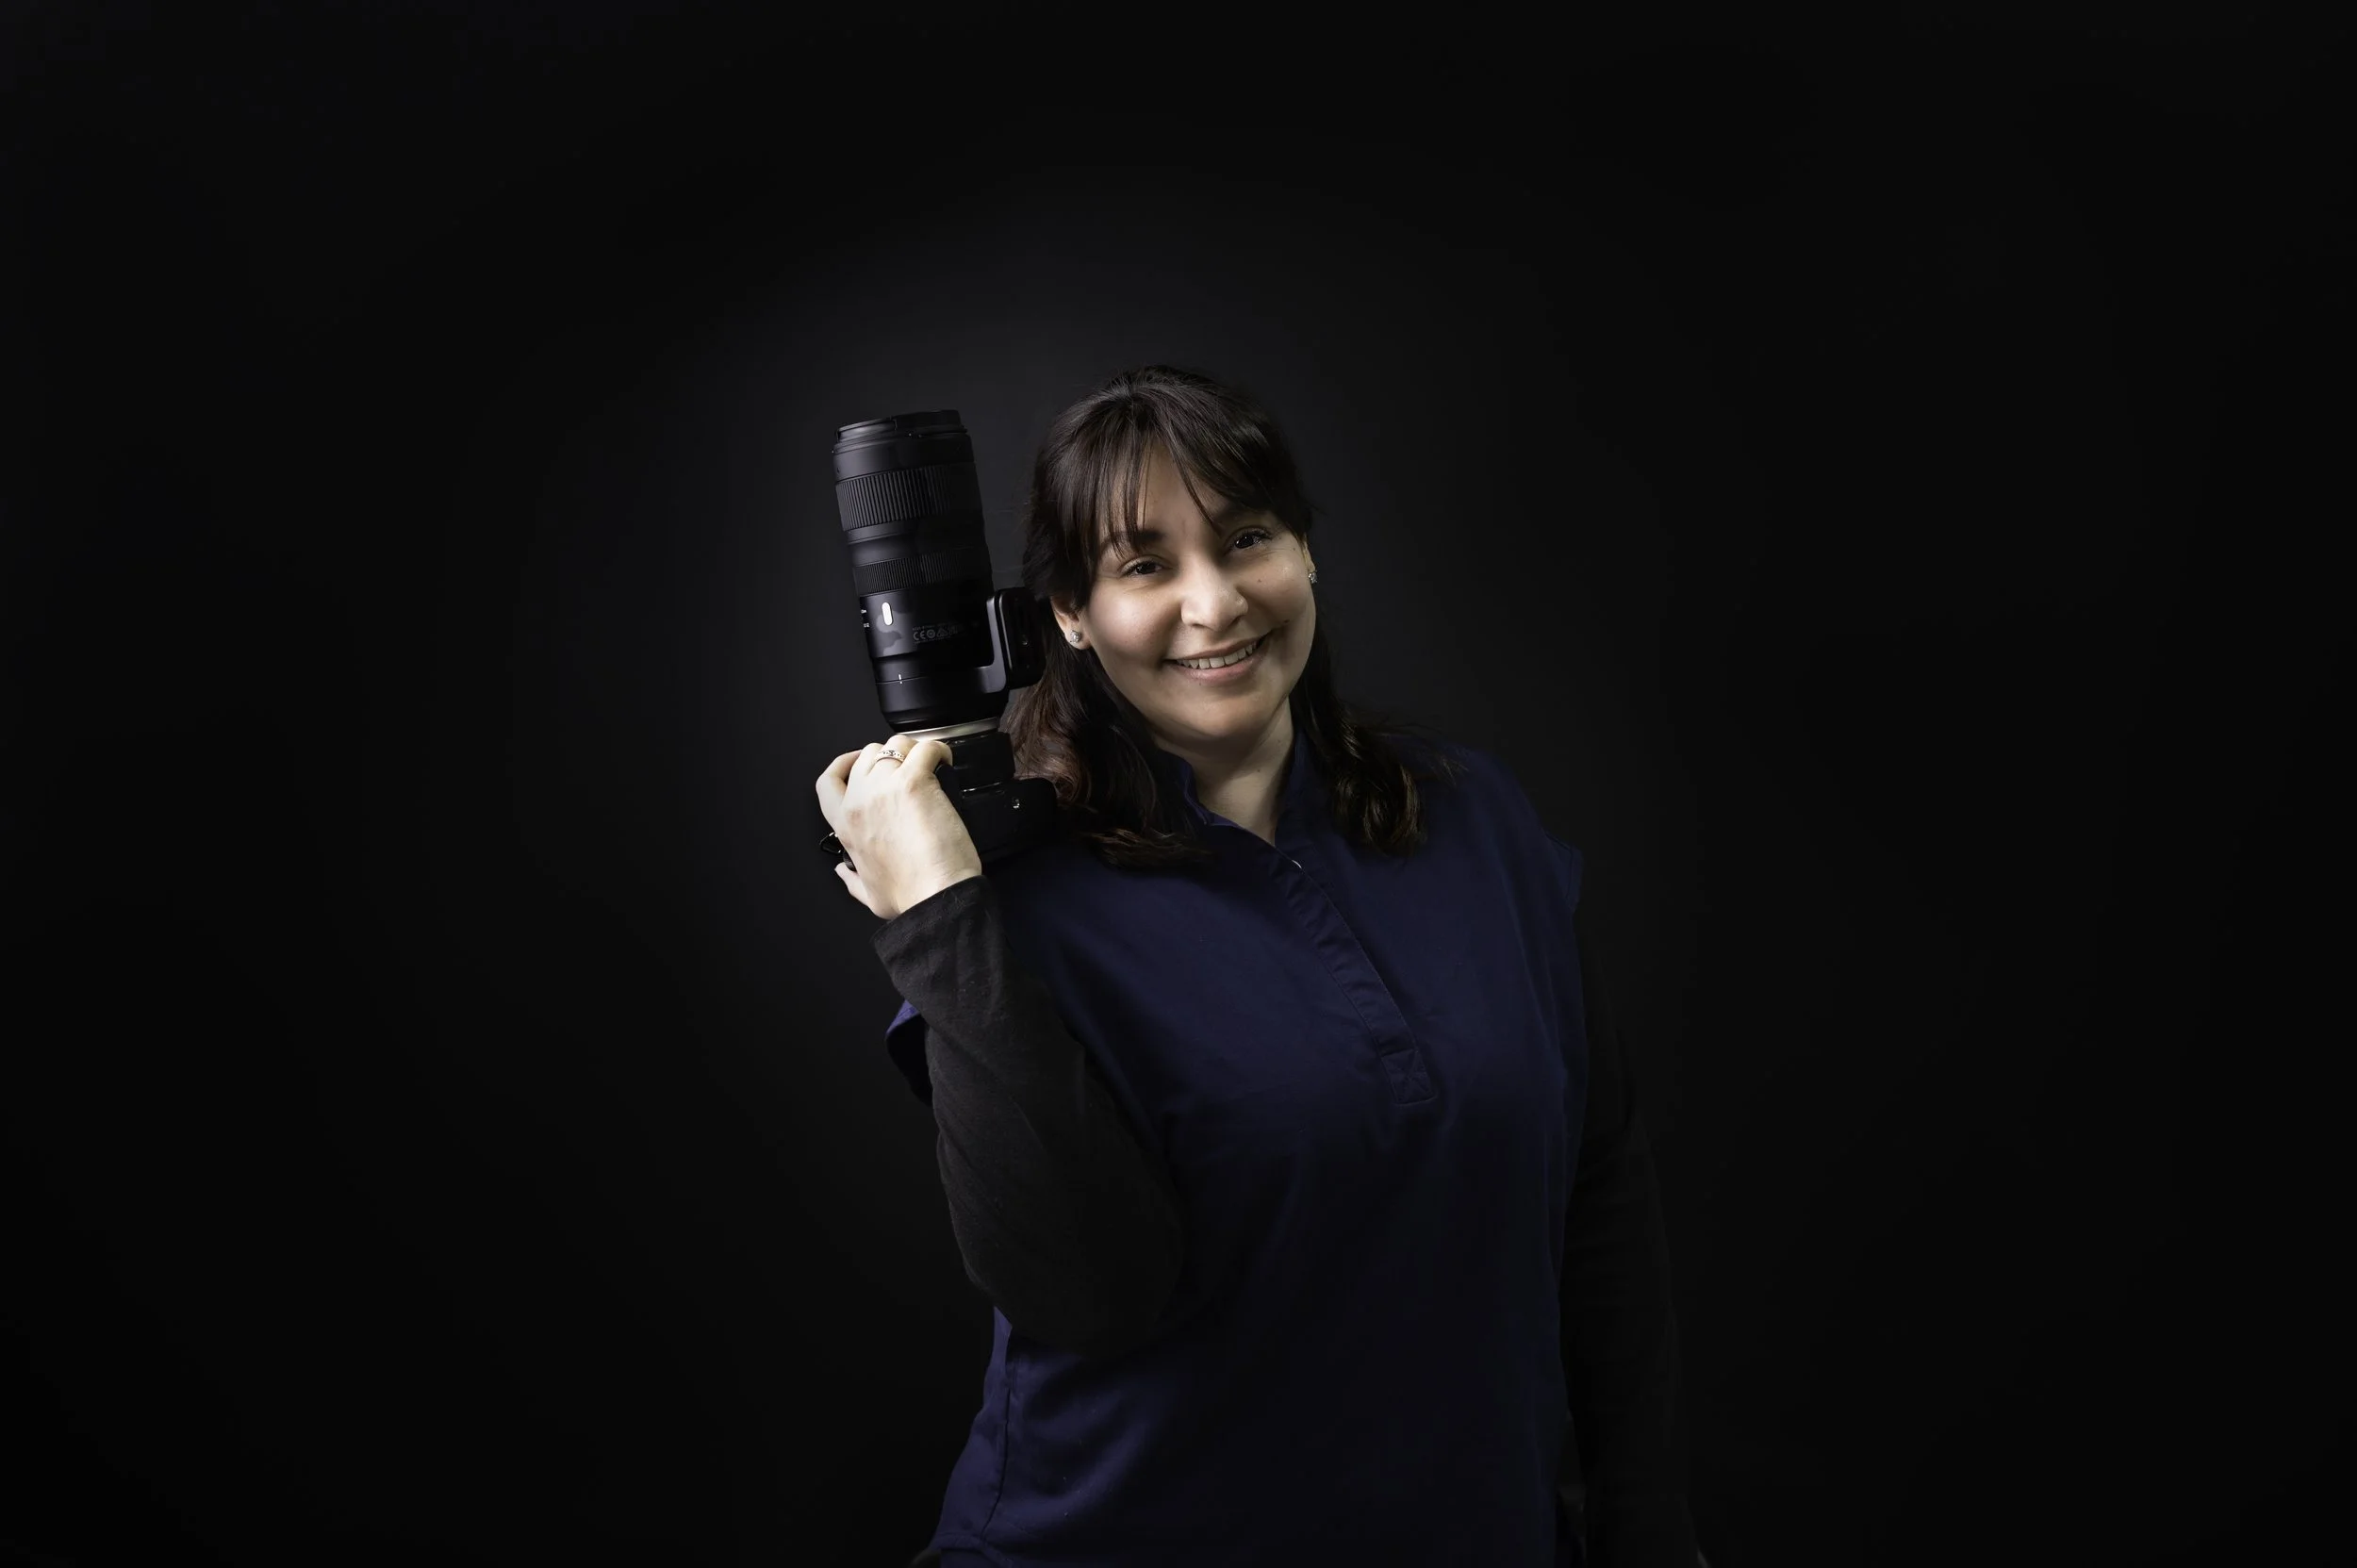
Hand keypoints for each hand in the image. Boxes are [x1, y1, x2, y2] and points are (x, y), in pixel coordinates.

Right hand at [814, 735, 984, 920]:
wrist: (937, 896)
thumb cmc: (910, 896)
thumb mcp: (869, 894)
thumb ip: (850, 880)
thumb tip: (841, 871)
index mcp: (846, 826)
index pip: (828, 782)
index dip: (843, 764)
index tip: (856, 760)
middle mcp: (860, 802)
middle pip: (867, 756)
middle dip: (888, 756)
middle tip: (908, 766)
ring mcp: (885, 788)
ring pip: (895, 745)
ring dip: (913, 750)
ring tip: (930, 764)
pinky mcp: (914, 782)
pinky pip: (925, 748)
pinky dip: (937, 749)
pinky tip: (945, 761)